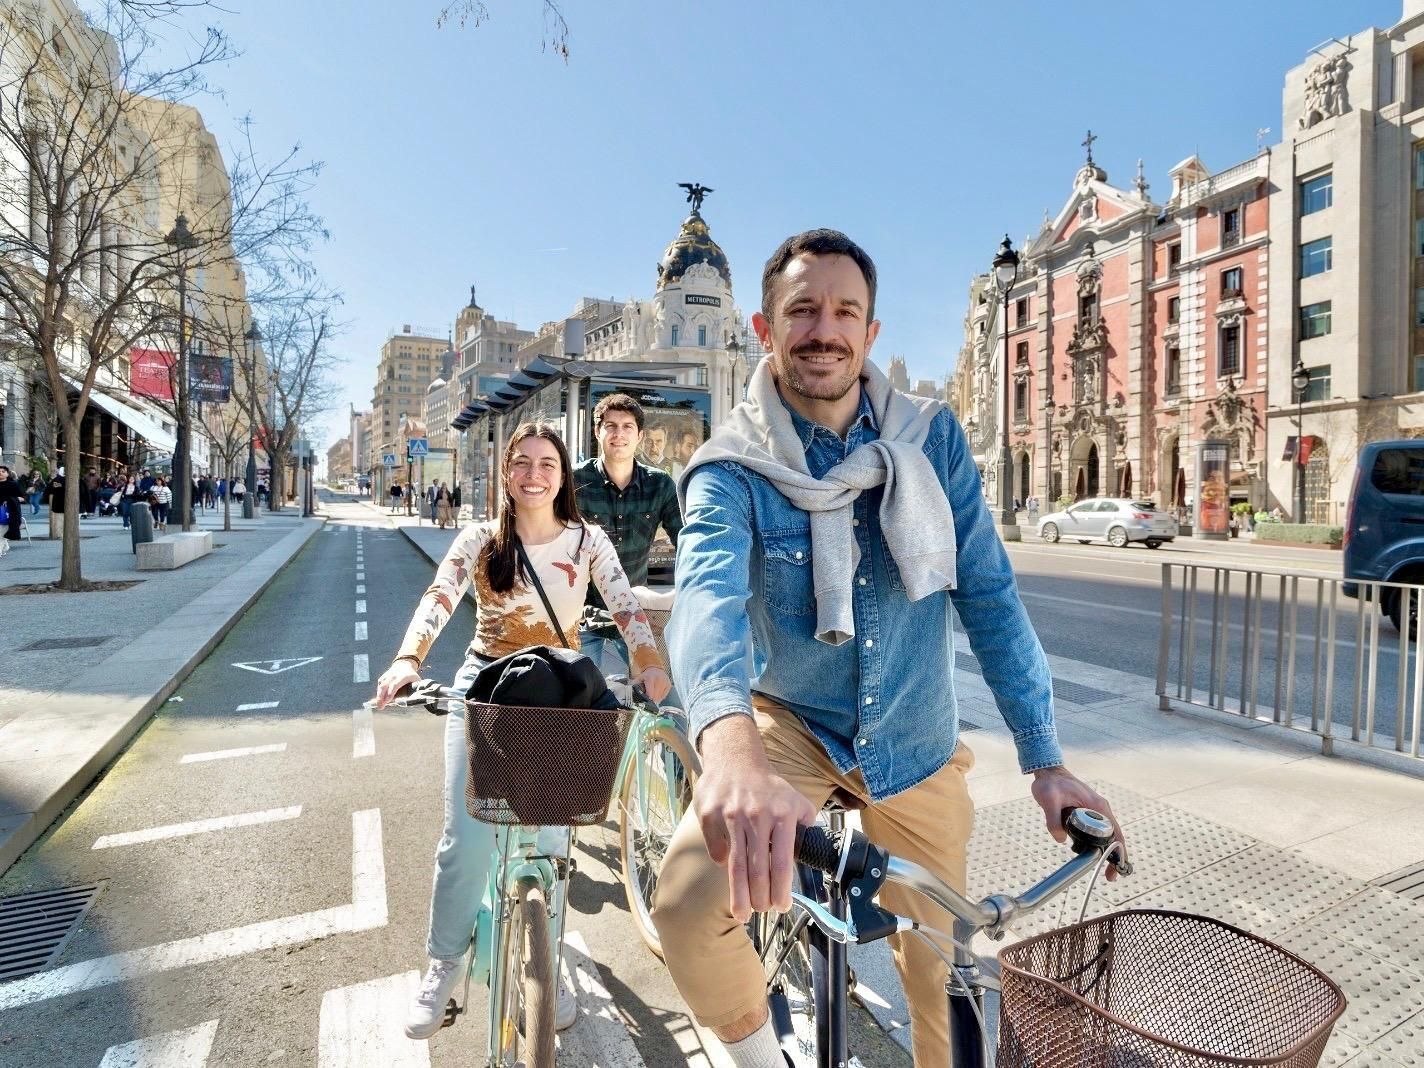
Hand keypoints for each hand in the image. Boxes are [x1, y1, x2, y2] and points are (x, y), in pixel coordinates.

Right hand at [374, 660, 420, 707]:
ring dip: (379, 696)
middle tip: (380, 707)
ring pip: (381, 686)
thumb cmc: (411, 675)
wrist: (403, 664)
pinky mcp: (383, 677)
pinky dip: (378, 693)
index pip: (395, 685)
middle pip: (385, 686)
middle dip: (381, 697)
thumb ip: (416, 689)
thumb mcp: (416, 680)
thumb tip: (416, 699)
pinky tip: (379, 700)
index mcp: (402, 677)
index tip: (388, 701)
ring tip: (378, 705)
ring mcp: (387, 676)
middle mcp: (393, 676)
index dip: (390, 693)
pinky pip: (379, 685)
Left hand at [635, 667, 671, 704]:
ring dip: (655, 699)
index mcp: (651, 678)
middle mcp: (659, 680)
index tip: (645, 701)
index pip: (650, 693)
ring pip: (660, 697)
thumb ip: (635, 686)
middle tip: (647, 700)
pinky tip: (656, 694)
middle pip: (655, 697)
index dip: (647, 699)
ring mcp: (665, 682)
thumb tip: (629, 693)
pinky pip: (664, 696)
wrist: (655, 669)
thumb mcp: (639, 679)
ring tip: (652, 696)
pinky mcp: (669, 685)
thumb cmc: (646, 676)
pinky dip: (660, 697)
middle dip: (651, 700)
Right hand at [694, 716, 818, 921]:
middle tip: (762, 911)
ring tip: (743, 914)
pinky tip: (728, 872)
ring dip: (739, 894)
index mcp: (782, 815)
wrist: (735, 758)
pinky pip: (716, 849)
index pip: (782, 861)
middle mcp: (756, 816)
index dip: (782, 889)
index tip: (782, 907)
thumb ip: (806, 823)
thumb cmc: (767, 786)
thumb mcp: (795, 799)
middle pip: (758, 869)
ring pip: (735, 864)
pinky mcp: (709, 815)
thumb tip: (815, 849)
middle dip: (760, 898)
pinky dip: (722, 863)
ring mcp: (731, 816)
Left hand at [1031, 766, 1126, 879]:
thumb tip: (1060, 839)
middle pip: (1114, 836)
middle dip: (1113, 856)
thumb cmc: (1050, 783)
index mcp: (1097, 806)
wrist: (1048, 771)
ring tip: (1103, 869)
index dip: (1118, 852)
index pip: (1115, 833)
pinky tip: (1090, 852)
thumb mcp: (1048, 801)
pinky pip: (1097, 830)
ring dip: (1105, 850)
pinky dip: (1097, 842)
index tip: (1115, 868)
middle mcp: (1101, 809)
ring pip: (1106, 834)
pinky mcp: (1088, 811)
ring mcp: (1096, 809)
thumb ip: (1053, 820)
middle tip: (1109, 876)